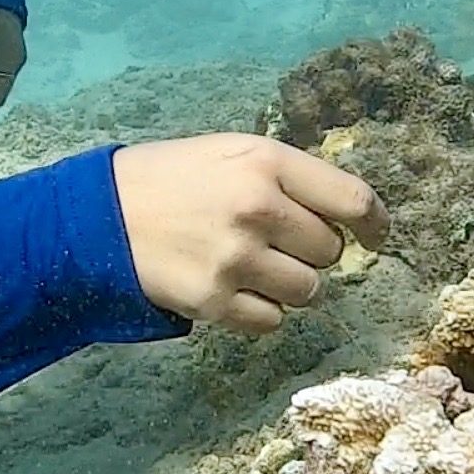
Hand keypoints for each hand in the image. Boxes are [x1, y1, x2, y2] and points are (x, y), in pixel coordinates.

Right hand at [112, 135, 389, 333]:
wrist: (97, 218)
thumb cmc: (170, 178)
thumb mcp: (228, 152)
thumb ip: (286, 177)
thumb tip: (347, 216)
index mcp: (265, 162)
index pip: (352, 198)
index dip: (373, 222)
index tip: (376, 236)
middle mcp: (257, 208)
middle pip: (329, 251)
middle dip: (312, 251)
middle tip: (276, 242)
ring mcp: (236, 258)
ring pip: (309, 290)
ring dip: (291, 285)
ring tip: (254, 267)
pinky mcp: (215, 301)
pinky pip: (273, 321)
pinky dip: (262, 311)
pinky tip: (233, 289)